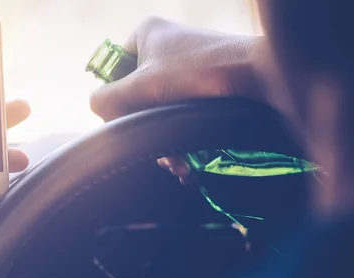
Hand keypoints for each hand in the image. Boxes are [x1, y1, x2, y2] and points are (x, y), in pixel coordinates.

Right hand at [89, 17, 262, 183]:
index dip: (115, 105)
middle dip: (145, 132)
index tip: (127, 126)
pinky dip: (179, 140)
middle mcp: (162, 47)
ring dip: (164, 144)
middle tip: (158, 155)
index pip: (111, 74)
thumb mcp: (142, 86)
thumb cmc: (198, 73)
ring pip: (157, 114)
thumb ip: (107, 98)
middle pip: (134, 100)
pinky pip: (178, 116)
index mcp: (144, 35)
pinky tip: (187, 164)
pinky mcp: (202, 86)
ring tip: (178, 165)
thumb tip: (95, 108)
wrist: (259, 78)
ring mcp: (183, 67)